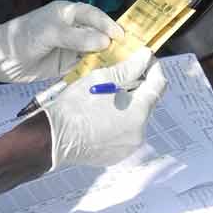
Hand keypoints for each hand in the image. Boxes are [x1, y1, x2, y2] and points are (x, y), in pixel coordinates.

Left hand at [0, 0, 123, 81]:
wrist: (1, 59)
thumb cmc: (24, 36)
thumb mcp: (51, 33)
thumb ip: (77, 37)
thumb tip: (106, 41)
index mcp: (68, 13)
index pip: (93, 15)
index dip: (108, 23)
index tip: (121, 35)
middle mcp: (72, 29)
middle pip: (97, 33)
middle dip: (112, 42)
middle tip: (130, 53)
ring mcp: (70, 48)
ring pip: (93, 51)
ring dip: (106, 58)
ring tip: (122, 66)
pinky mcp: (66, 65)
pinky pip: (84, 66)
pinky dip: (95, 70)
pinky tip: (105, 76)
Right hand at [44, 46, 165, 169]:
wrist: (54, 137)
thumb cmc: (77, 106)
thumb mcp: (103, 79)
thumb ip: (129, 68)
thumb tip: (145, 57)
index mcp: (138, 113)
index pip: (159, 85)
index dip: (154, 69)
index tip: (146, 59)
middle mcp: (138, 133)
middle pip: (147, 103)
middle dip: (138, 86)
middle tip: (122, 74)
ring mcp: (127, 147)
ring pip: (135, 118)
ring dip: (127, 105)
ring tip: (108, 95)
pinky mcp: (115, 155)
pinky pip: (124, 133)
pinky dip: (118, 121)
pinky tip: (102, 113)